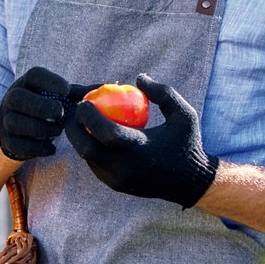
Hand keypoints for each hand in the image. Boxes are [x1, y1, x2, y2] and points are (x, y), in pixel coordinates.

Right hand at [0, 67, 94, 160]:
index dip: (49, 81)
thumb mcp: (62, 98)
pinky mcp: (8, 141)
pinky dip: (37, 148)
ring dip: (40, 128)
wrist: (24, 133)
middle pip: (18, 98)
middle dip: (40, 106)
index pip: (34, 75)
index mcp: (28, 83)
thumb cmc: (49, 108)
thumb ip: (82, 93)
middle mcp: (12, 98)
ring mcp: (6, 120)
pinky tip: (51, 148)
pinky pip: (18, 145)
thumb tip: (112, 85)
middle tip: (59, 113)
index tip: (66, 90)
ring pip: (16, 122)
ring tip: (56, 131)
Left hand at [65, 73, 217, 207]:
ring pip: (87, 158)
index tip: (85, 101)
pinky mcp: (116, 185)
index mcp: (140, 149)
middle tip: (76, 113)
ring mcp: (118, 180)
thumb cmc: (187, 143)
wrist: (190, 182)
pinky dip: (90, 150)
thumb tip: (138, 78)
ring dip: (80, 139)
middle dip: (74, 129)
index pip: (105, 132)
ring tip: (82, 121)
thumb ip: (162, 92)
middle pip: (86, 149)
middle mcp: (126, 168)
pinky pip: (94, 165)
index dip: (88, 115)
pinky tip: (94, 134)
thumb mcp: (184, 114)